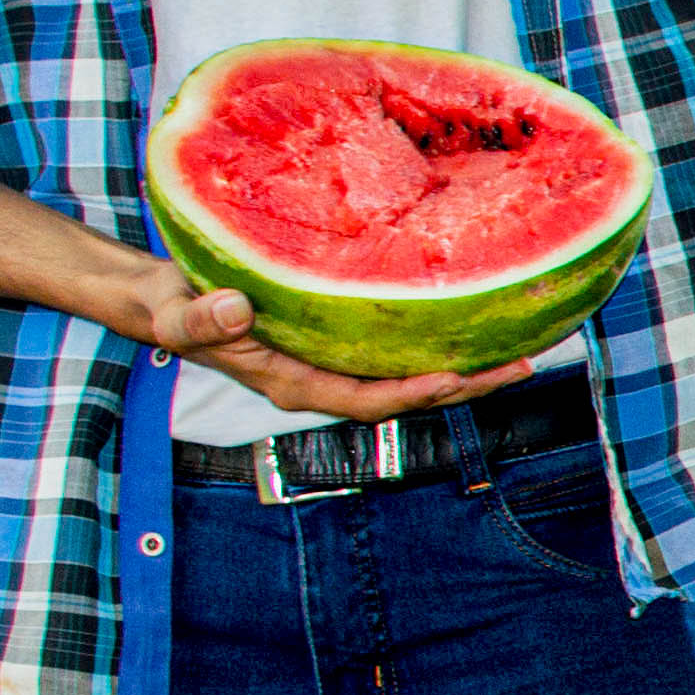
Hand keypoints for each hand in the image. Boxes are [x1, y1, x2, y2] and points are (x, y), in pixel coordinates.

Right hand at [131, 272, 526, 423]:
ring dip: (467, 361)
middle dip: (466, 383)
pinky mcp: (343, 333)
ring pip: (412, 369)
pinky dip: (439, 331)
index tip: (454, 378)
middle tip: (524, 363)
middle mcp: (327, 378)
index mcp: (296, 384)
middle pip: (407, 391)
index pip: (366, 400)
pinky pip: (400, 341)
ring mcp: (337, 359)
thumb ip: (202, 320)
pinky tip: (476, 311)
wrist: (170, 294)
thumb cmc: (174, 307)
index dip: (411, 393)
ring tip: (523, 344)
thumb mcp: (177, 315)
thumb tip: (236, 310)